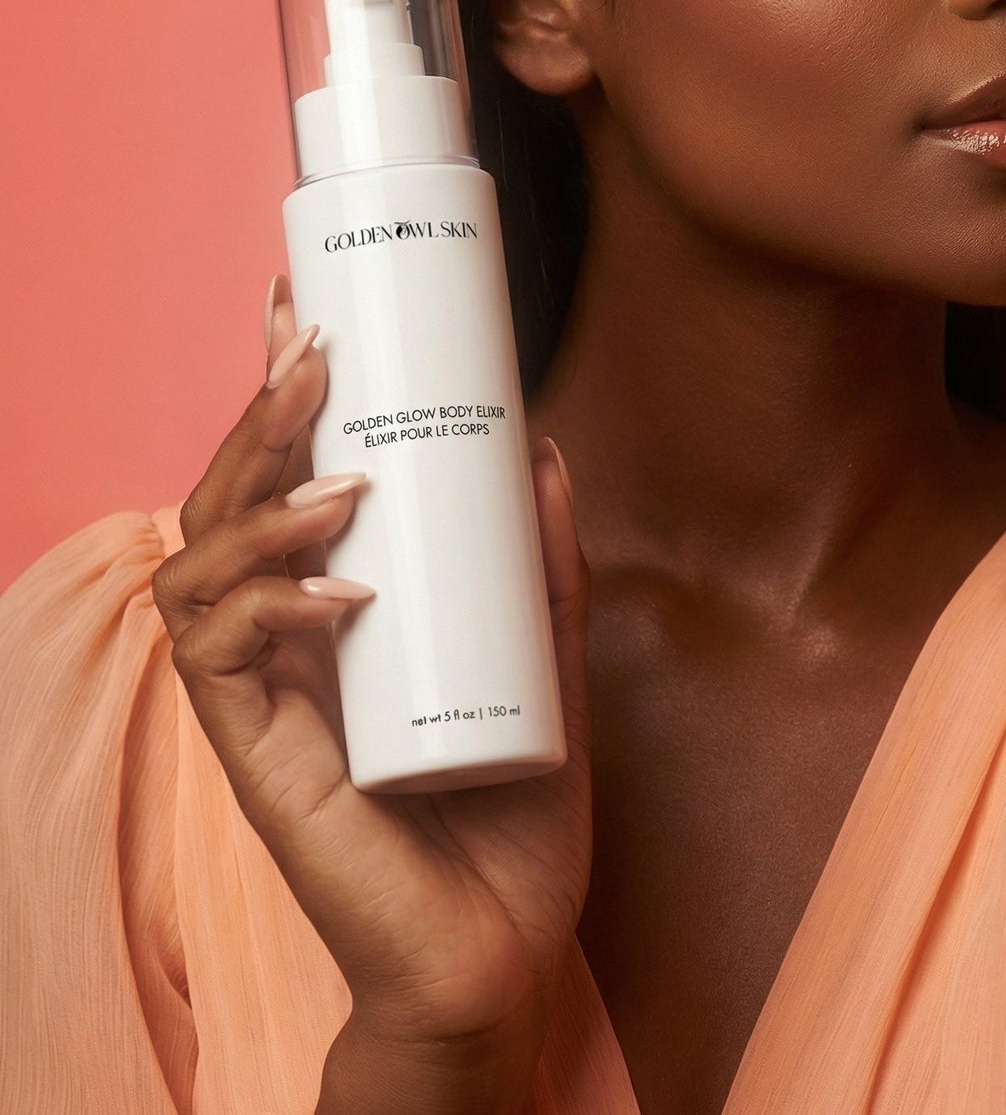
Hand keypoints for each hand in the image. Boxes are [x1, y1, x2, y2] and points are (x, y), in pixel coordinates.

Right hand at [152, 279, 594, 1060]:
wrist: (500, 952)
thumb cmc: (513, 814)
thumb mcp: (548, 661)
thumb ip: (544, 566)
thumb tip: (545, 446)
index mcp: (335, 606)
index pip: (282, 481)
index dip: (278, 395)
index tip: (303, 310)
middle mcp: (282, 639)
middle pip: (227, 500)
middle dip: (258, 416)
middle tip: (311, 347)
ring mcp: (262, 696)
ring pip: (200, 565)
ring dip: (261, 501)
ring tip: (343, 471)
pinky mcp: (258, 756)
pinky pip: (220, 658)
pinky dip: (272, 605)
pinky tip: (344, 590)